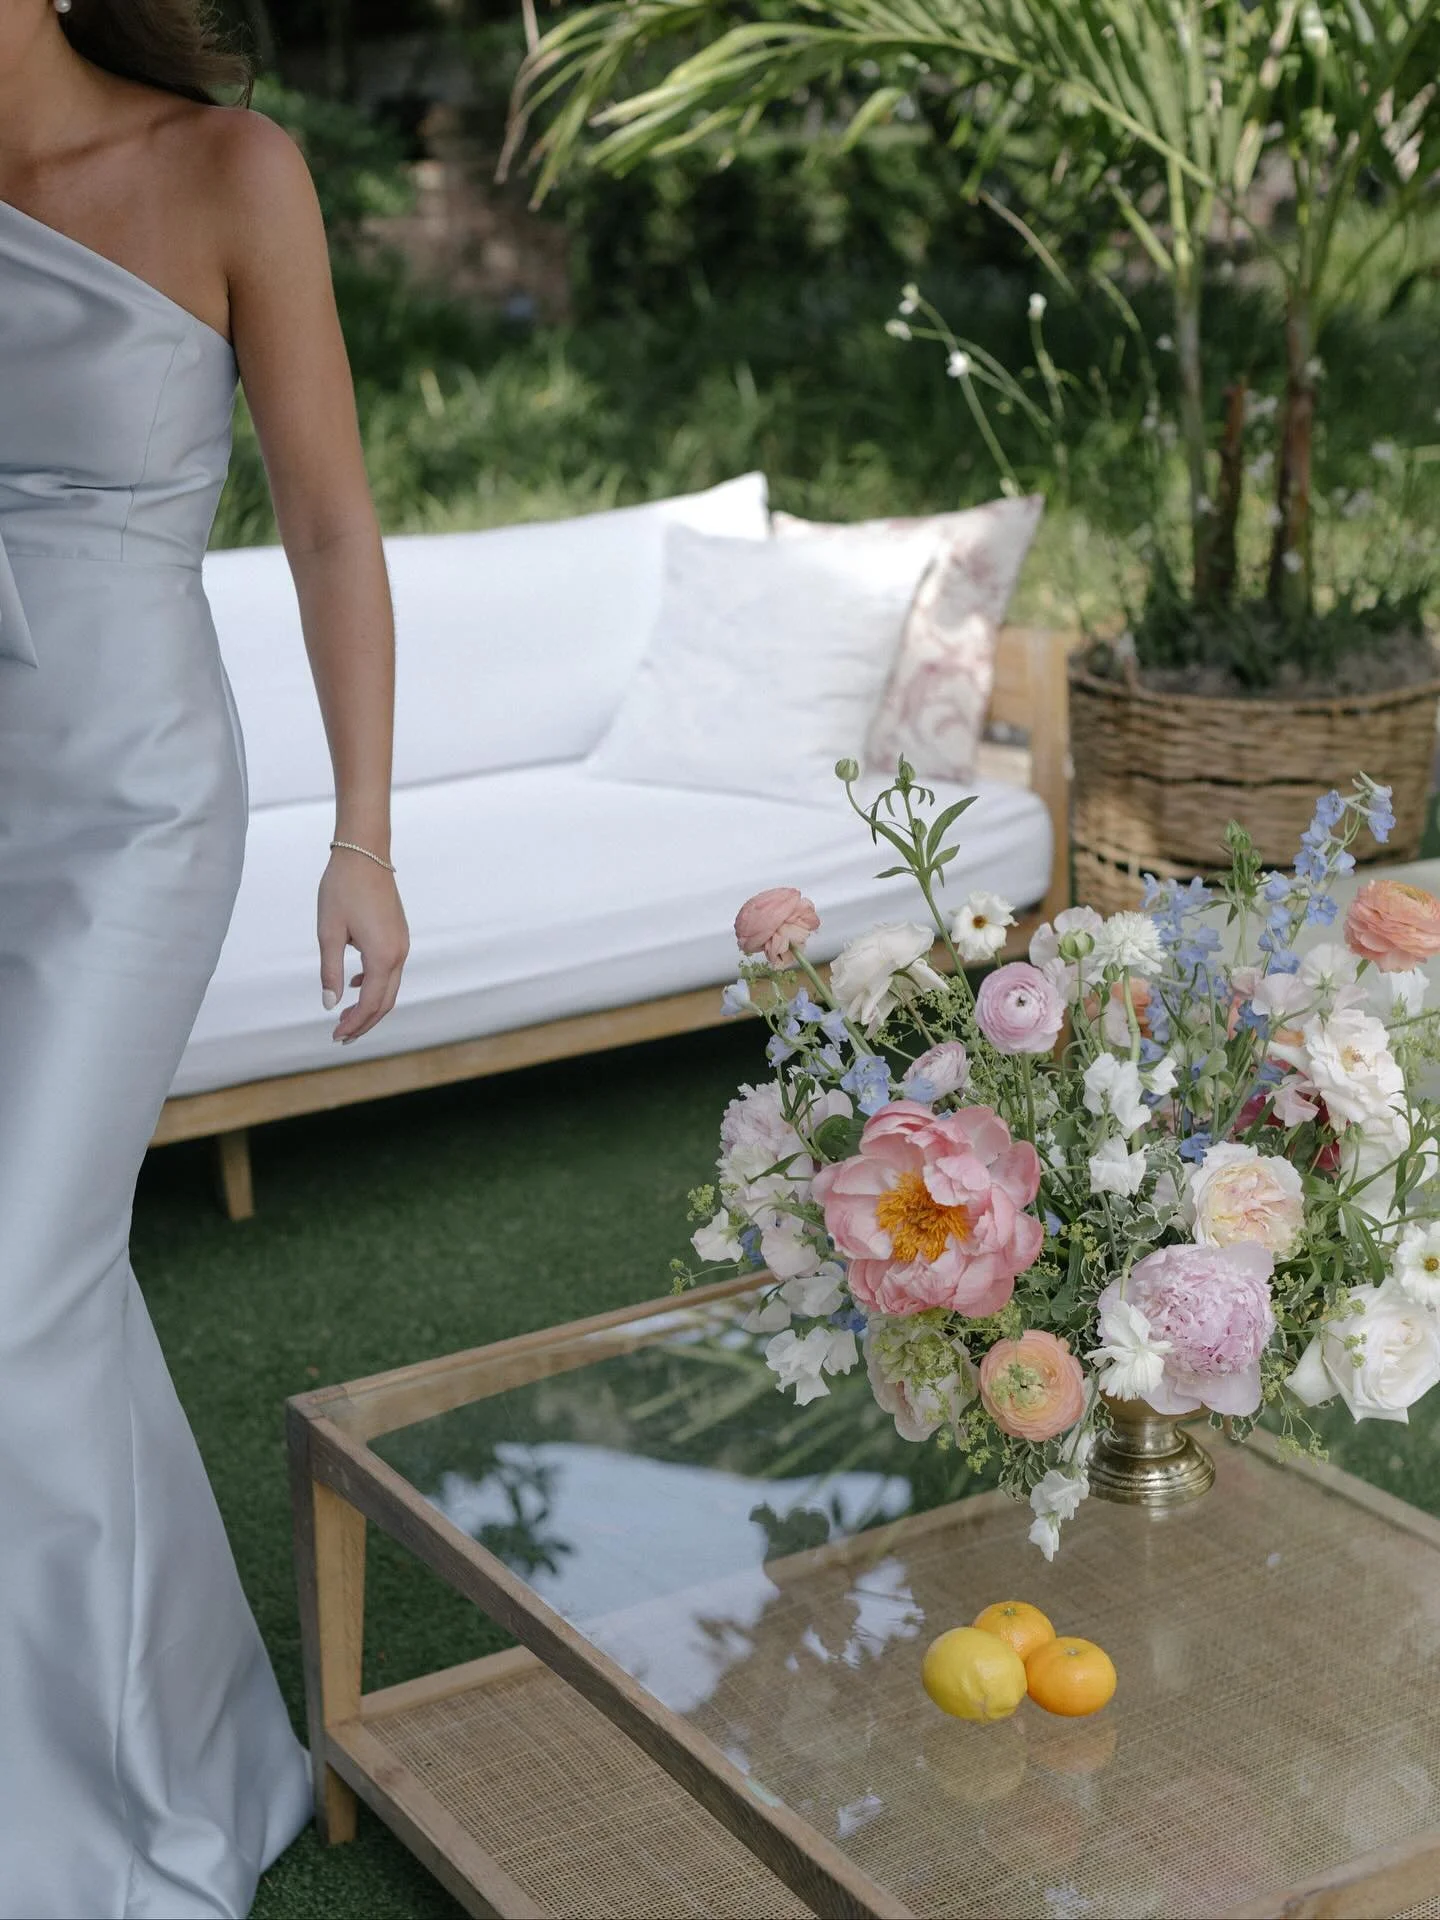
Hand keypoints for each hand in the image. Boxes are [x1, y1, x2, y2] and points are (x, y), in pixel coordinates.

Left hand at [318, 852, 409, 1042]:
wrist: (365, 854)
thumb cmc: (342, 889)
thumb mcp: (328, 933)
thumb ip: (330, 972)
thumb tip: (330, 1005)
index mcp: (382, 956)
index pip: (371, 1003)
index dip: (354, 1024)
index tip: (335, 1036)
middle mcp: (399, 954)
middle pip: (386, 1002)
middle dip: (365, 1022)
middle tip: (341, 1037)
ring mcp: (402, 944)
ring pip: (390, 987)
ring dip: (370, 1005)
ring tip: (347, 1017)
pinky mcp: (399, 935)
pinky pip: (391, 970)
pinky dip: (375, 985)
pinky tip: (355, 985)